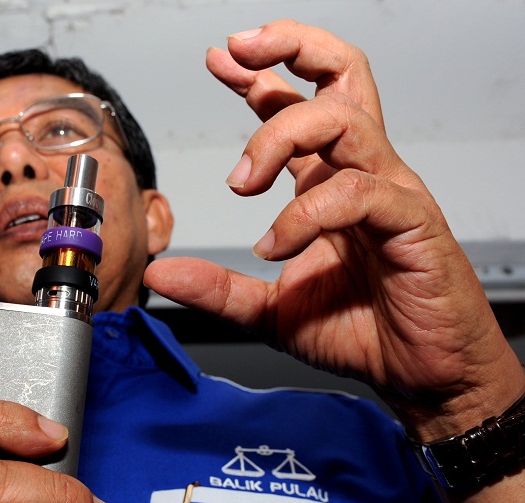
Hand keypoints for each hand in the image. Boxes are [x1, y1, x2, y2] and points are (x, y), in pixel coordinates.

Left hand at [144, 19, 523, 440]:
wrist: (419, 376)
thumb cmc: (359, 332)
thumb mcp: (269, 311)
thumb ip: (217, 288)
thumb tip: (160, 273)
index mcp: (328, 183)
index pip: (297, 106)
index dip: (258, 75)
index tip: (218, 60)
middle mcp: (360, 175)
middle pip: (340, 78)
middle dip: (291, 48)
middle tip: (239, 53)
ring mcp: (389, 193)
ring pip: (345, 120)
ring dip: (282, 135)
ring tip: (242, 181)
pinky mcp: (412, 222)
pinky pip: (357, 194)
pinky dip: (306, 215)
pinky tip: (275, 246)